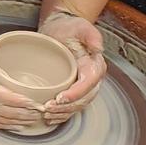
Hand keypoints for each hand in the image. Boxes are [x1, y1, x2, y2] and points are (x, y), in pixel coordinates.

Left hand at [38, 9, 106, 125]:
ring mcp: (82, 86)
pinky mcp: (72, 89)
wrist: (60, 27)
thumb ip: (90, 35)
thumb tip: (98, 49)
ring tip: (47, 115)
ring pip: (78, 106)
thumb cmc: (69, 27)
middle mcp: (92, 78)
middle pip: (84, 99)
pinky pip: (71, 106)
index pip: (89, 83)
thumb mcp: (80, 26)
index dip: (76, 93)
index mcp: (95, 65)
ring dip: (63, 114)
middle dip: (67, 107)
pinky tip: (49, 118)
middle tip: (47, 109)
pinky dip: (61, 114)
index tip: (60, 98)